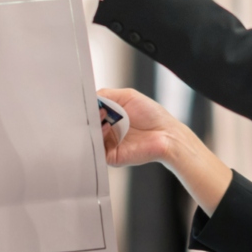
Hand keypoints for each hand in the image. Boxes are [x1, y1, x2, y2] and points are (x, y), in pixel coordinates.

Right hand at [99, 86, 234, 215]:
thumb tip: (89, 97)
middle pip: (86, 124)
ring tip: (99, 116)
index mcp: (108, 116)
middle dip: (86, 116)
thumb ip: (106, 95)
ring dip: (91, 126)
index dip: (86, 106)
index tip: (85, 100)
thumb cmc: (151, 115)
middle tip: (91, 108)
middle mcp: (105, 130)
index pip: (89, 111)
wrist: (166, 134)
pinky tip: (106, 128)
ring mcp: (107, 144)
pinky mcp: (110, 156)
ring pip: (88, 137)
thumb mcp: (127, 96)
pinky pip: (96, 150)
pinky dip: (97, 138)